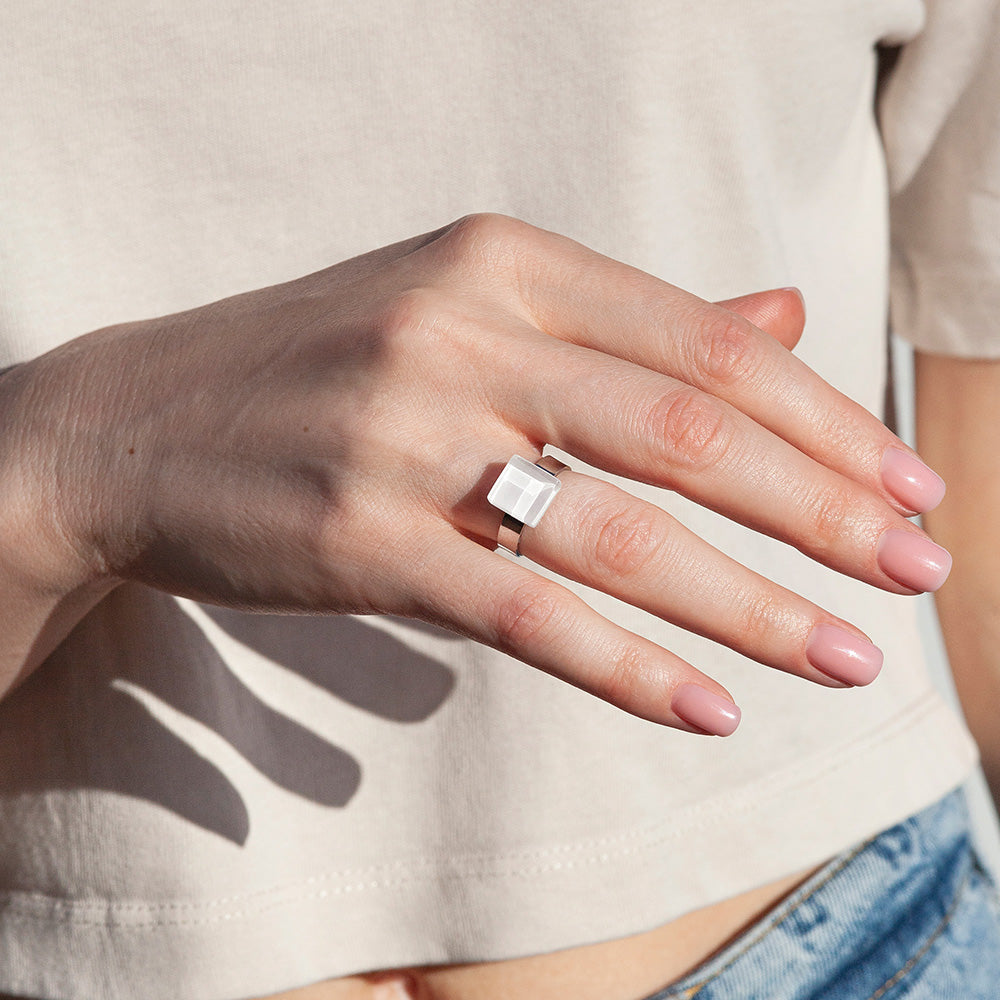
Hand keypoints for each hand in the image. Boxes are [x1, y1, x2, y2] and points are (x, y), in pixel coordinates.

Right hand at [1, 214, 950, 732]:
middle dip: (822, 512)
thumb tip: (781, 316)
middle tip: (916, 572)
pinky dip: (626, 665)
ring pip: (619, 531)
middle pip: (688, 431)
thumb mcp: (469, 307)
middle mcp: (462, 333)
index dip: (823, 418)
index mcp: (504, 261)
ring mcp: (405, 436)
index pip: (705, 343)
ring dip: (752, 604)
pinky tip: (709, 706)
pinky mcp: (360, 539)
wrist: (133, 419)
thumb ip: (627, 324)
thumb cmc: (318, 363)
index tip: (904, 484)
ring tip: (848, 656)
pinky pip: (524, 610)